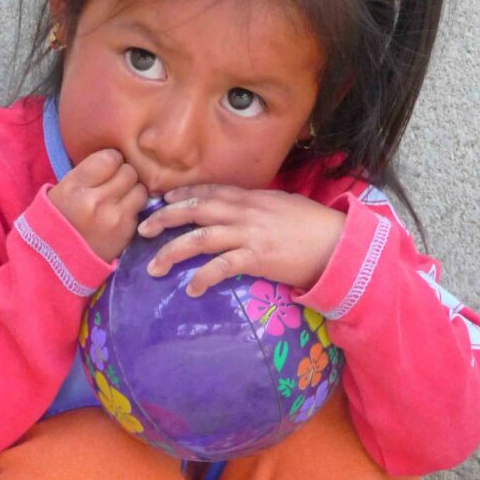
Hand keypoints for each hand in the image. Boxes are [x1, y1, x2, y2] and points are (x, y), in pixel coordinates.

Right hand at [48, 149, 147, 262]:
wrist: (55, 260)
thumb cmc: (58, 219)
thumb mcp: (62, 190)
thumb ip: (88, 173)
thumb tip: (116, 158)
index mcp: (76, 186)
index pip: (110, 158)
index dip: (111, 161)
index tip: (106, 168)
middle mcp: (97, 201)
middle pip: (129, 172)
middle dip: (123, 175)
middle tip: (114, 184)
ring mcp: (114, 218)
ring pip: (140, 190)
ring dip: (132, 192)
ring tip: (120, 199)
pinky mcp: (126, 233)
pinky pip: (139, 211)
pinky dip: (132, 211)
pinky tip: (119, 216)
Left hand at [137, 184, 345, 295]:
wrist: (338, 243)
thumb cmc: (312, 226)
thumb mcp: (281, 205)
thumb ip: (256, 206)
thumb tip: (237, 210)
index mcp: (251, 197)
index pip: (208, 191)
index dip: (181, 195)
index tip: (160, 202)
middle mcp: (245, 212)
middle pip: (195, 210)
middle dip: (164, 219)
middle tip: (141, 229)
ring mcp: (249, 234)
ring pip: (200, 238)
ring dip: (172, 251)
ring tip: (154, 267)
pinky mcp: (257, 258)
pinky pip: (222, 267)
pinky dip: (203, 277)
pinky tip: (191, 288)